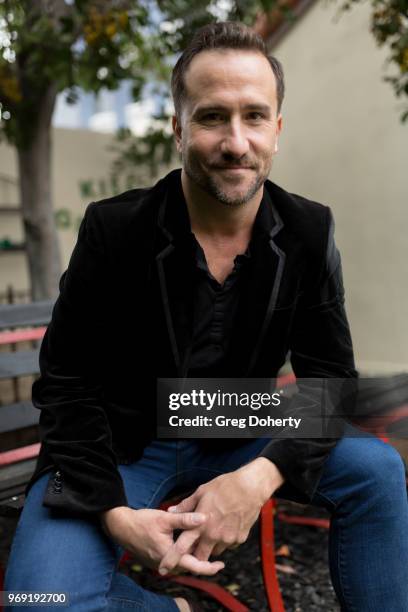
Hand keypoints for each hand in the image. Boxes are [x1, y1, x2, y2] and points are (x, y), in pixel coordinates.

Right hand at [100, 506, 224, 574]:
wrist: (121, 527)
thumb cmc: (142, 521)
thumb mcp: (165, 518)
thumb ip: (185, 519)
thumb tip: (205, 517)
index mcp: (169, 555)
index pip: (194, 567)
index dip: (209, 568)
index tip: (222, 565)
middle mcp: (165, 564)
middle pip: (189, 566)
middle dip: (204, 562)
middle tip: (218, 554)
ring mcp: (160, 563)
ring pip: (182, 563)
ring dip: (193, 557)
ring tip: (206, 547)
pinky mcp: (157, 559)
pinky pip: (174, 560)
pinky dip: (184, 554)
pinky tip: (190, 544)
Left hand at [159, 458, 283, 573]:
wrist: (250, 487)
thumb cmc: (224, 487)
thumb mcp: (201, 492)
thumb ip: (185, 506)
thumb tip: (171, 511)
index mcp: (200, 525)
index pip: (181, 548)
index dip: (171, 560)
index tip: (162, 569)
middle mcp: (213, 536)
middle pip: (200, 557)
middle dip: (196, 554)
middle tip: (195, 544)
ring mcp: (228, 539)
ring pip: (215, 551)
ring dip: (211, 545)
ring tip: (214, 527)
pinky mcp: (239, 539)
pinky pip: (228, 545)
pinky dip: (225, 539)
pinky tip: (227, 524)